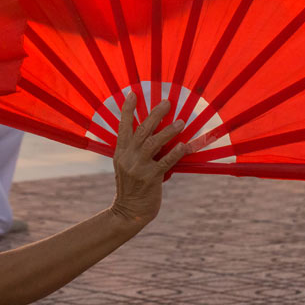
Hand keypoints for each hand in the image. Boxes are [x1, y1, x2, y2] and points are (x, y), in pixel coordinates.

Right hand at [110, 93, 186, 225]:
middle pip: (141, 130)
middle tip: (167, 102)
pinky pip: (166, 161)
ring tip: (180, 122)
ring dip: (168, 131)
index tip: (133, 93)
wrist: (128, 212)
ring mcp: (138, 167)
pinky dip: (176, 152)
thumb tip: (153, 135)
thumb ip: (134, 151)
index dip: (128, 109)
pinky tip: (185, 145)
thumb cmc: (131, 188)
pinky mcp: (150, 178)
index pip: (123, 126)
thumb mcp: (126, 166)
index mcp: (120, 152)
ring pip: (153, 143)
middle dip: (154, 114)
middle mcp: (127, 157)